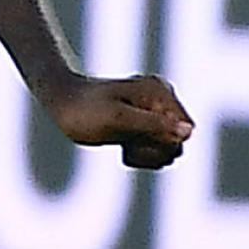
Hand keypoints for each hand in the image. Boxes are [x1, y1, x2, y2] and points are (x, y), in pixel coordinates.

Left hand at [39, 72, 194, 170]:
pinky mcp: (145, 125)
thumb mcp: (117, 119)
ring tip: (124, 145)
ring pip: (167, 149)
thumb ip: (153, 125)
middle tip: (128, 145)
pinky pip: (156, 150)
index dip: (164, 144)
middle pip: (178, 143)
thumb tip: (188, 132)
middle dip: (153, 151)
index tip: (138, 140)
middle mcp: (162, 100)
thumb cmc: (84, 110)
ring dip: (146, 155)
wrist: (60, 103)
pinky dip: (140, 155)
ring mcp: (154, 112)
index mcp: (160, 93)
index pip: (185, 131)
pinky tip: (123, 147)